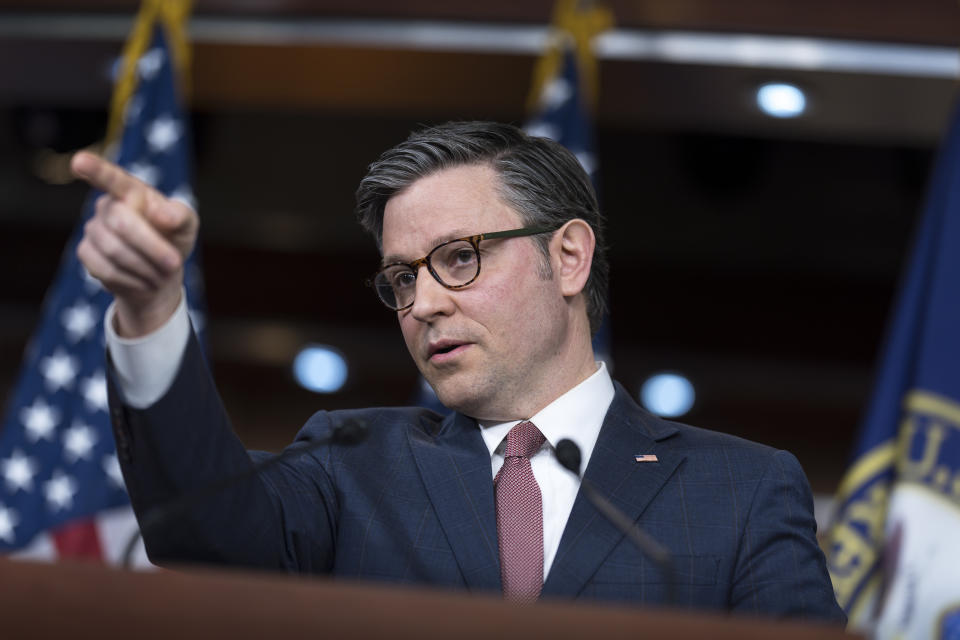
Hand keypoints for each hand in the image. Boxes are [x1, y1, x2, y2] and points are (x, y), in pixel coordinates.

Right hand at [71, 151, 198, 337]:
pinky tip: (144, 280)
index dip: (95, 169)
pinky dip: (132, 280)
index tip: (79, 161)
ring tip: (162, 273)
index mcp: (131, 191)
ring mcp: (93, 228)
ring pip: (114, 250)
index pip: (112, 178)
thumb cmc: (173, 240)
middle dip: (152, 247)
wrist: (160, 273)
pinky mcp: (86, 252)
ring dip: (145, 267)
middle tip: (174, 264)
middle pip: (122, 223)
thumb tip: (161, 215)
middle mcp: (107, 206)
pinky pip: (106, 269)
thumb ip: (180, 215)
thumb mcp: (186, 226)